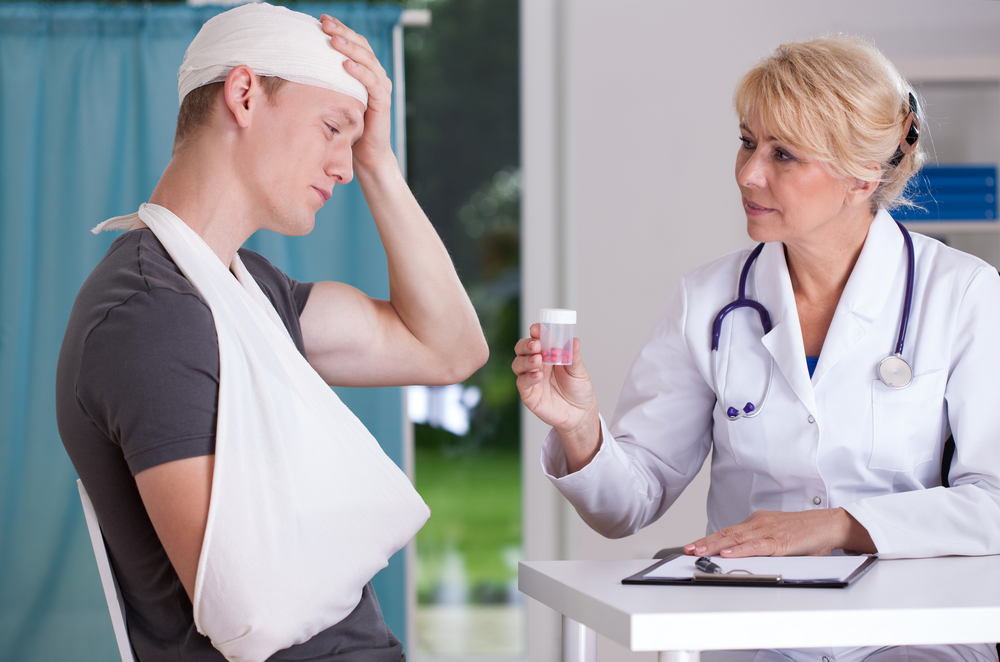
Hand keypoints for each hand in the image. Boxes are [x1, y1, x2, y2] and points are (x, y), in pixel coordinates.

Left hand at [320, 16, 392, 170]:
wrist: (367, 155)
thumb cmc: (348, 127)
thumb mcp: (334, 99)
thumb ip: (326, 82)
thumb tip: (296, 67)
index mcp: (365, 71)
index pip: (355, 43)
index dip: (340, 30)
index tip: (321, 20)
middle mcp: (376, 75)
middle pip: (362, 46)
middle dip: (343, 33)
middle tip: (325, 24)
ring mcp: (381, 88)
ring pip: (368, 60)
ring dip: (350, 48)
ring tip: (333, 40)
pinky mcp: (383, 102)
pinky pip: (372, 82)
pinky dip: (359, 72)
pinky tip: (345, 64)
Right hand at [512, 324, 600, 470]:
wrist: (580, 414)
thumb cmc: (579, 390)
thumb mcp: (579, 371)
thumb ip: (573, 356)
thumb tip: (574, 340)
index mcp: (548, 354)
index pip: (537, 338)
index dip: (535, 332)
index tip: (537, 329)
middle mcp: (537, 364)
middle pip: (522, 349)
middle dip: (526, 344)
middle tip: (536, 345)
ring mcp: (531, 379)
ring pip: (518, 364)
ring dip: (526, 360)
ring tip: (538, 360)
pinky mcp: (529, 394)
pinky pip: (521, 383)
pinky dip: (527, 377)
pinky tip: (538, 376)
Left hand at [682, 508, 876, 557]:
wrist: (830, 524)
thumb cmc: (806, 532)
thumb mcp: (778, 535)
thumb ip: (761, 543)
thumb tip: (743, 554)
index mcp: (757, 522)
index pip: (728, 531)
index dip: (708, 539)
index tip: (693, 546)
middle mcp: (759, 523)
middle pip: (726, 534)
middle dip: (705, 543)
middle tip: (688, 549)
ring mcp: (768, 531)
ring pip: (736, 539)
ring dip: (715, 546)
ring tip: (699, 552)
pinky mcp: (780, 541)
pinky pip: (756, 546)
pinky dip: (740, 550)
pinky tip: (727, 554)